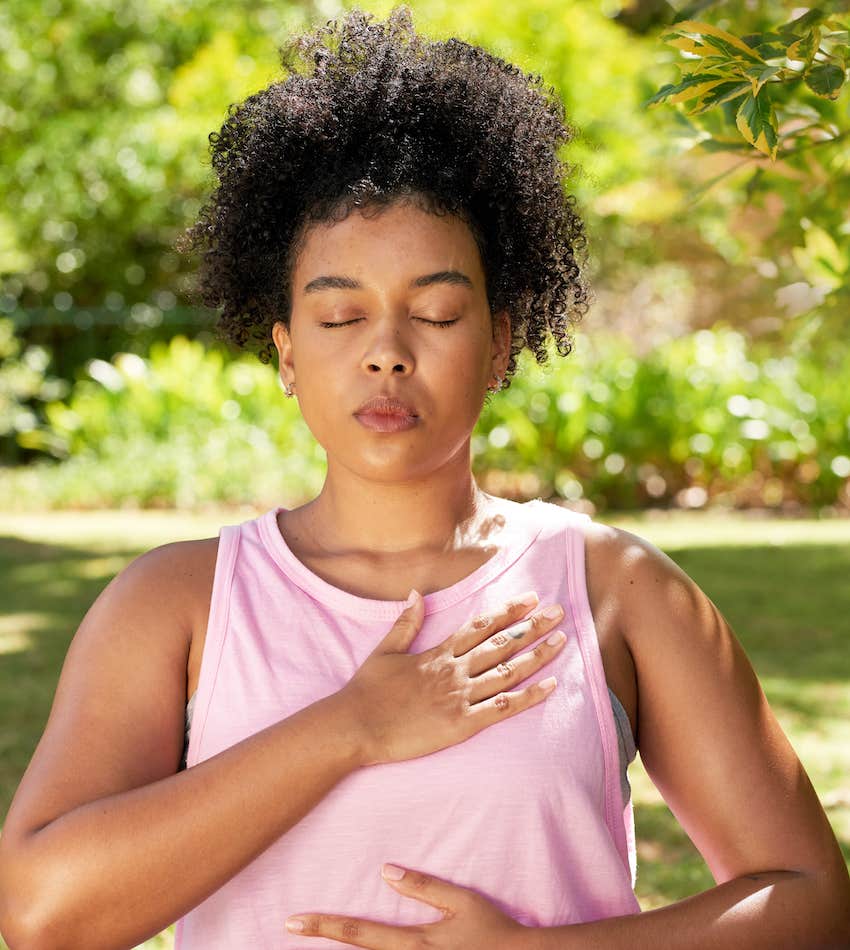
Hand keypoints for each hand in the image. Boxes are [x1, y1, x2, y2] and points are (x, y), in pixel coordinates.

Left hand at [285, 863, 529, 948]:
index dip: (323, 927)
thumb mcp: (462, 901)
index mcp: (413, 943)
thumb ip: (424, 886)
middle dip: (320, 941)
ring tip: (311, 939)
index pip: (358, 934)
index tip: (292, 921)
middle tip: (286, 928)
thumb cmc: (493, 930)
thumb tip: (386, 871)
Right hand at [338, 590, 566, 765]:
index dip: (508, 611)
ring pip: (508, 671)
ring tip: (562, 641)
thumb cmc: (367, 691)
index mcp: (438, 653)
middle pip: (502, 643)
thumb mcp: (385, 650)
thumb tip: (416, 592)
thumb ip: (405, 622)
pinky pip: (503, 708)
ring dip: (537, 655)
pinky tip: (549, 686)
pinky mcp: (462, 724)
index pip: (481, 625)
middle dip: (533, 626)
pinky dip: (528, 696)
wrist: (355, 726)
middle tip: (559, 612)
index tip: (530, 598)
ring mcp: (460, 696)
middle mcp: (454, 670)